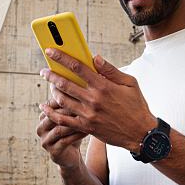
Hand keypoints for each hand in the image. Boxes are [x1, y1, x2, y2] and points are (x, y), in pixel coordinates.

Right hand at [36, 98, 88, 170]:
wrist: (71, 156)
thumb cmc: (72, 132)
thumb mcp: (70, 116)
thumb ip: (71, 102)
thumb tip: (81, 82)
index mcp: (43, 116)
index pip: (50, 103)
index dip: (63, 97)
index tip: (79, 92)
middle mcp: (41, 128)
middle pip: (52, 115)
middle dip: (68, 110)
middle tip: (84, 104)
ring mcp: (45, 141)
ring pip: (58, 129)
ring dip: (73, 124)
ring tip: (86, 118)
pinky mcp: (53, 152)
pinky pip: (65, 142)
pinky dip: (77, 136)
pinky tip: (88, 131)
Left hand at [39, 48, 157, 152]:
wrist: (140, 133)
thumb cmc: (136, 106)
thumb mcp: (129, 83)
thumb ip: (110, 70)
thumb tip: (95, 57)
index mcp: (103, 86)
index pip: (78, 67)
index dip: (61, 57)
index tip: (51, 51)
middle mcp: (93, 99)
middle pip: (65, 83)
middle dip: (51, 74)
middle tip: (44, 71)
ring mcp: (88, 114)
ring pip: (62, 100)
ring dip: (52, 91)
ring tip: (50, 85)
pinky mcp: (86, 127)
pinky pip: (63, 120)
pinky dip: (51, 113)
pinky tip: (44, 107)